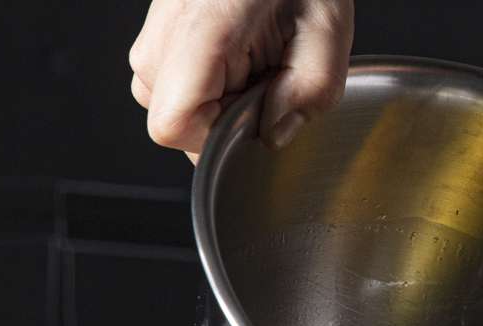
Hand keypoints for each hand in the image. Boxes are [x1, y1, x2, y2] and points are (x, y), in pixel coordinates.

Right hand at [130, 0, 353, 160]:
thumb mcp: (327, 39)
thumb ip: (305, 98)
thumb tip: (272, 138)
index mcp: (203, 32)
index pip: (172, 124)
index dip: (214, 140)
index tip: (253, 120)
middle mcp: (165, 31)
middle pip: (169, 120)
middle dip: (221, 121)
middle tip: (266, 84)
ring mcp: (155, 29)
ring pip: (166, 104)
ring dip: (215, 103)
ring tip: (256, 67)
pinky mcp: (159, 30)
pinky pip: (172, 83)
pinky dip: (209, 84)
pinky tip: (241, 60)